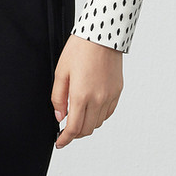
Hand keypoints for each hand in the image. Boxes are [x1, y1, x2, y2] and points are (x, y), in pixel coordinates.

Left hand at [51, 34, 122, 148]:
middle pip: (87, 130)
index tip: (60, 142)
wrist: (103, 33)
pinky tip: (91, 107)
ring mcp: (110, 96)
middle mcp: (98, 99)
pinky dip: (99, 115)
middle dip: (75, 133)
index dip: (65, 139)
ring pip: (98, 123)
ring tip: (79, 115)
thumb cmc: (81, 47)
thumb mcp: (61, 70)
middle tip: (66, 129)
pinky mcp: (117, 91)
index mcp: (82, 95)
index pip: (74, 128)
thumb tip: (59, 116)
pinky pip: (108, 112)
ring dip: (87, 124)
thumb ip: (58, 97)